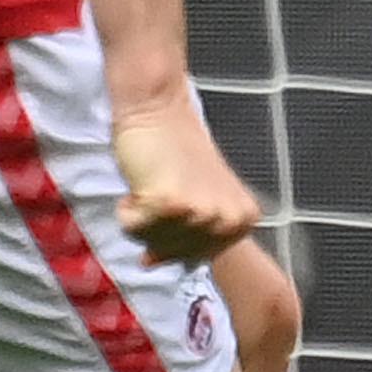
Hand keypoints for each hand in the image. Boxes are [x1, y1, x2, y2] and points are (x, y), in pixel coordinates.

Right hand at [112, 84, 261, 262]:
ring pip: (152, 243)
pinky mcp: (170, 204)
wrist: (158, 108)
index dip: (174, 237)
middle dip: (156, 228)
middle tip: (160, 191)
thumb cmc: (177, 150)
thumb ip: (187, 237)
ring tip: (152, 185)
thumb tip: (151, 263)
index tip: (175, 205)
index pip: (197, 258)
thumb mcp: (200, 198)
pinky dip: (127, 210)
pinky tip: (140, 184)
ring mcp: (201, 213)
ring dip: (141, 218)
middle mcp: (228, 220)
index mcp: (244, 219)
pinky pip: (133, 229)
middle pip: (174, 255)